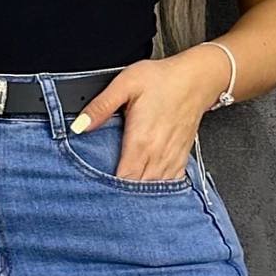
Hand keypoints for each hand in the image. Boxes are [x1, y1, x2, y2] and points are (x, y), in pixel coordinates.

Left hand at [67, 50, 228, 180]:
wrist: (196, 79)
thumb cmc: (162, 80)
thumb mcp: (125, 84)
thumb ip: (101, 107)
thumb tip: (79, 125)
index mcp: (141, 140)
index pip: (124, 179)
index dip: (109, 189)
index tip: (96, 189)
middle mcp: (157, 154)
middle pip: (138, 188)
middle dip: (122, 195)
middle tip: (105, 195)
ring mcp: (171, 157)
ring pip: (154, 189)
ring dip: (140, 193)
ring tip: (124, 196)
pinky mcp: (181, 157)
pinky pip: (170, 183)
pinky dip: (158, 188)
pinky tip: (148, 188)